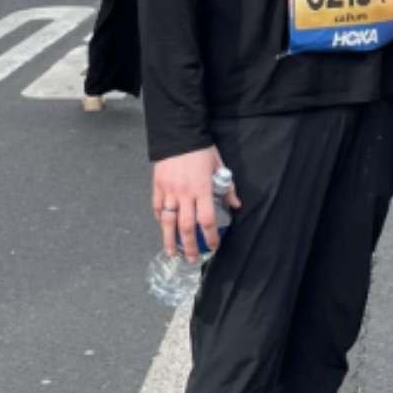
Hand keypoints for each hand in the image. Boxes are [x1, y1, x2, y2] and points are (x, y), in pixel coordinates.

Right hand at [152, 147, 236, 261]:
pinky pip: (157, 207)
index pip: (207, 220)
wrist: (178, 133)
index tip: (214, 247)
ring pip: (168, 221)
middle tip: (191, 259)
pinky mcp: (158, 186)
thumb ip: (227, 187)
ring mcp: (169, 191)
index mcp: (203, 189)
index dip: (211, 237)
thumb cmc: (201, 149)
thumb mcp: (219, 166)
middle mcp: (185, 194)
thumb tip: (236, 205)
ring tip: (171, 253)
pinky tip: (163, 228)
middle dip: (189, 246)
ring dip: (169, 240)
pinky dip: (160, 219)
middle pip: (186, 227)